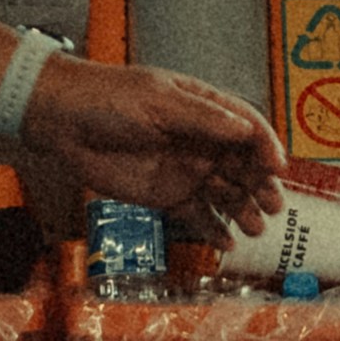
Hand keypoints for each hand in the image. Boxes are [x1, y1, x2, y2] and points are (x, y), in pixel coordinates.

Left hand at [7, 58, 279, 236]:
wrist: (61, 121)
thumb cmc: (108, 98)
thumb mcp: (160, 101)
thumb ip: (205, 119)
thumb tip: (247, 131)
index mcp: (203, 108)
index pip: (247, 127)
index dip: (265, 147)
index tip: (277, 167)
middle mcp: (201, 141)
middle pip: (243, 165)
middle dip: (261, 184)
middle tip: (274, 205)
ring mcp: (185, 170)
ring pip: (226, 193)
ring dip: (244, 210)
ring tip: (256, 227)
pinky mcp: (166, 196)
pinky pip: (198, 215)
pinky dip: (214, 229)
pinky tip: (228, 242)